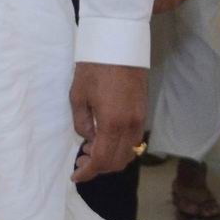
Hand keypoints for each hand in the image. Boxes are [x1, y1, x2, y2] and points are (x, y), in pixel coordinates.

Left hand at [69, 62, 147, 182]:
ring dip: (111, 159)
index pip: (101, 160)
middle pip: (118, 162)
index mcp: (112, 123)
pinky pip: (134, 140)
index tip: (75, 176)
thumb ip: (82, 123)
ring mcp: (140, 119)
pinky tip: (105, 138)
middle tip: (81, 161)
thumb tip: (88, 138)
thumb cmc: (94, 67)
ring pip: (129, 153)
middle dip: (98, 168)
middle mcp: (130, 125)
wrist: (119, 43)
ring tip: (91, 149)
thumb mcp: (78, 95)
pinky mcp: (143, 112)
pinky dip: (120, 147)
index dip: (88, 172)